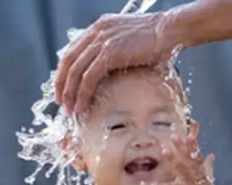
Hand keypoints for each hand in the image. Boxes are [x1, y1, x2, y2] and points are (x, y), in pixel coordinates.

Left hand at [55, 12, 178, 116]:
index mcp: (98, 28)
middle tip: (61, 102)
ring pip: (76, 71)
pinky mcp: (110, 53)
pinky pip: (89, 77)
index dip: (64, 71)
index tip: (63, 87)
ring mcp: (102, 42)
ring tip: (70, 109)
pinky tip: (82, 105)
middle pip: (69, 61)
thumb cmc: (158, 38)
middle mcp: (96, 32)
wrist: (170, 30)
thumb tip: (111, 67)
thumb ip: (115, 49)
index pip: (72, 50)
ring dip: (70, 93)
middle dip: (62, 84)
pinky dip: (83, 93)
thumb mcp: (129, 39)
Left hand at [142, 134, 215, 184]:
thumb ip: (209, 164)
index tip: (190, 135)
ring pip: (179, 169)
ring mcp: (187, 180)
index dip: (193, 144)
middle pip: (187, 158)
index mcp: (199, 168)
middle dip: (181, 148)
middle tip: (174, 137)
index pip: (196, 154)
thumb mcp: (209, 175)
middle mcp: (193, 172)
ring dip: (172, 160)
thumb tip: (211, 155)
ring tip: (164, 150)